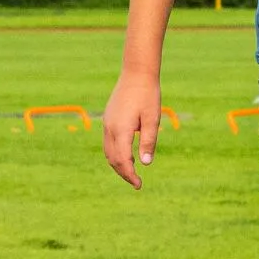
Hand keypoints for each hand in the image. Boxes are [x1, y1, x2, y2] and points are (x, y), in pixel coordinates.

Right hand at [100, 67, 163, 188]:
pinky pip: (108, 143)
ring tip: (131, 173)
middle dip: (124, 173)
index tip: (139, 185)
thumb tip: (146, 164)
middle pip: (113, 159)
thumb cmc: (148, 95)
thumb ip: (148, 141)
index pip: (123, 160)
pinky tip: (127, 156)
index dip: (130, 175)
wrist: (136, 73)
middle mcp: (110, 128)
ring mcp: (107, 123)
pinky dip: (115, 154)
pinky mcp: (108, 119)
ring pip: (108, 152)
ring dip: (118, 165)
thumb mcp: (152, 119)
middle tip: (137, 183)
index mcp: (121, 130)